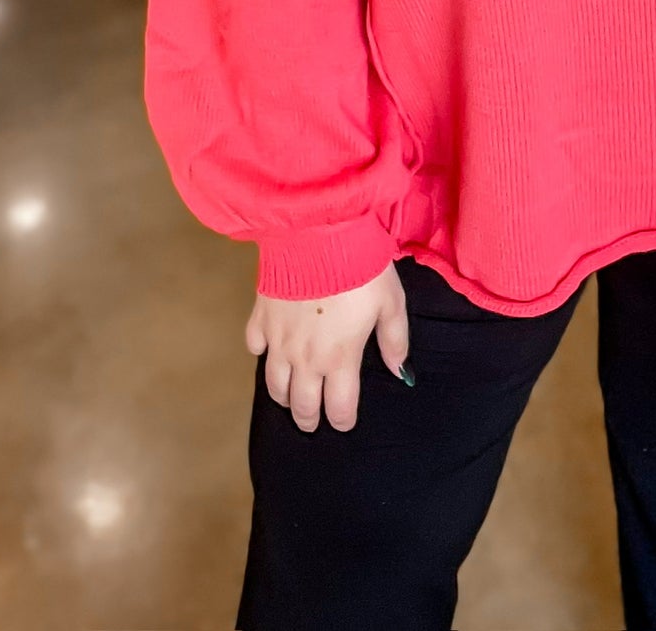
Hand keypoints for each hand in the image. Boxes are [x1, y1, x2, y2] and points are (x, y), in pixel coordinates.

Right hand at [244, 261, 412, 433]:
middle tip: (313, 420)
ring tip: (291, 396)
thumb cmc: (361, 268)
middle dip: (308, 419)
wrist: (319, 234)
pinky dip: (262, 354)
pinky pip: (254, 347)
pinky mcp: (260, 317)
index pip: (338, 408)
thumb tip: (400, 372)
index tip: (344, 421)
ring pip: (274, 385)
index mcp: (340, 359)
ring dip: (283, 396)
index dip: (342, 421)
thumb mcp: (391, 303)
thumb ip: (394, 341)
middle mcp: (305, 359)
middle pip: (301, 406)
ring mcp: (278, 340)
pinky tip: (270, 350)